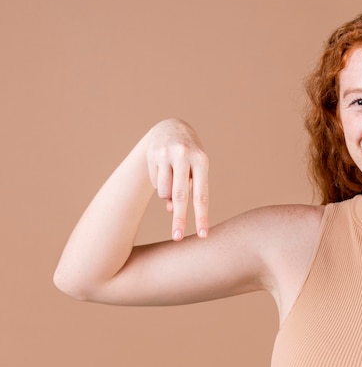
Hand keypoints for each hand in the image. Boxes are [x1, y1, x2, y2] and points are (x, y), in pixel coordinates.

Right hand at [146, 119, 208, 240]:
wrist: (170, 128)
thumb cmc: (188, 157)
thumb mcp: (195, 170)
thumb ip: (188, 190)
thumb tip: (171, 209)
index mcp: (202, 161)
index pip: (202, 195)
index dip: (202, 216)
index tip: (203, 235)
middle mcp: (185, 156)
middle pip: (181, 195)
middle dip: (179, 219)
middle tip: (178, 238)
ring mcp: (167, 154)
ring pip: (164, 191)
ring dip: (167, 196)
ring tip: (172, 183)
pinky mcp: (153, 155)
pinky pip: (155, 183)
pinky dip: (159, 184)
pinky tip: (163, 170)